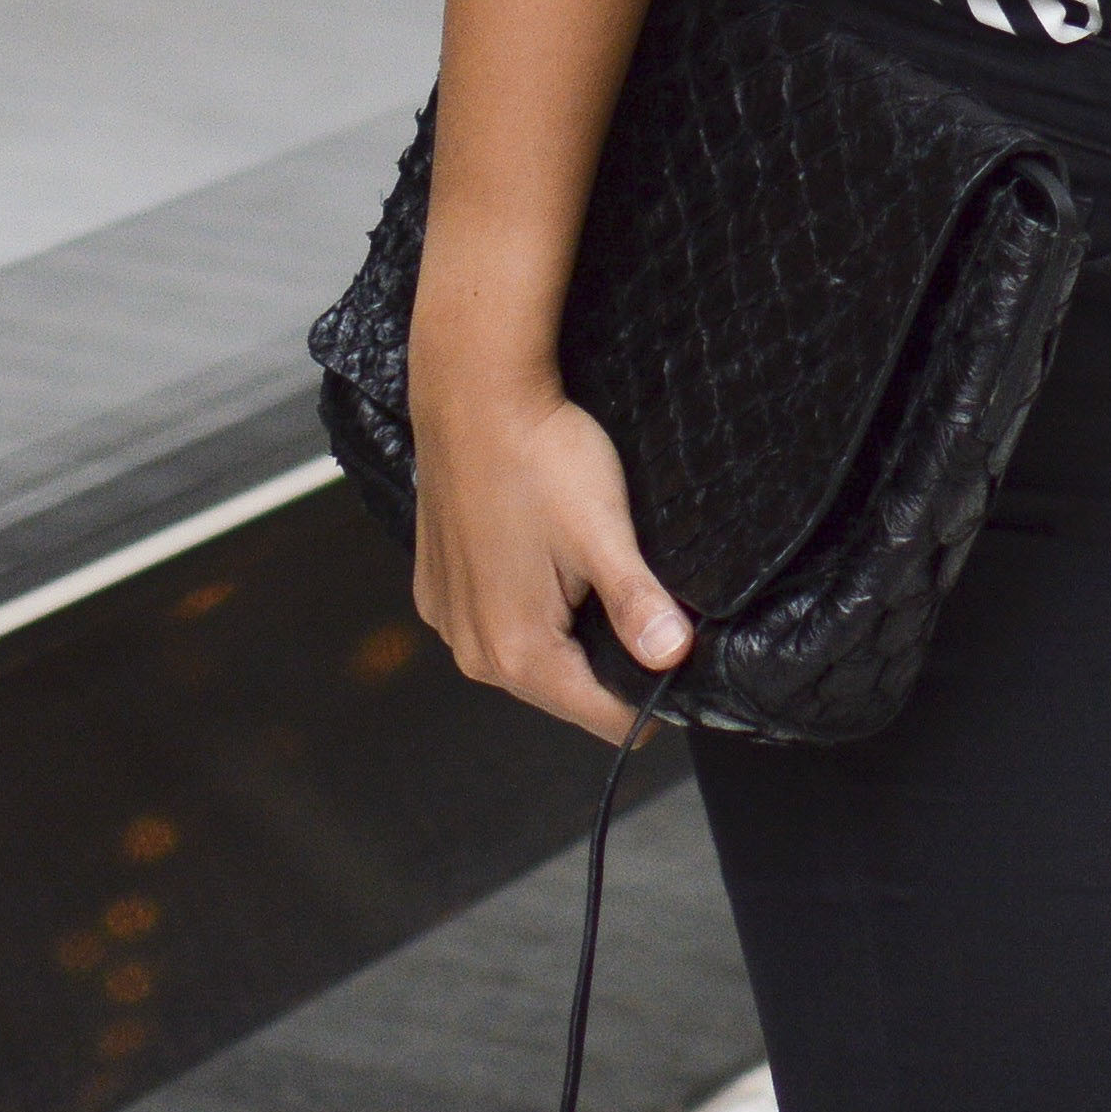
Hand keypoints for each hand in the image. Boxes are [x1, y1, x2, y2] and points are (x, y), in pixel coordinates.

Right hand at [410, 363, 692, 745]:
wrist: (472, 392)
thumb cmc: (539, 456)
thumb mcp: (604, 531)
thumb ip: (638, 603)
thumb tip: (675, 658)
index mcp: (516, 649)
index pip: (604, 718)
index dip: (650, 694)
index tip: (673, 653)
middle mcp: (472, 649)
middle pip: (564, 692)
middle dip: (605, 662)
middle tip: (630, 596)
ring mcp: (448, 619)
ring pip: (529, 660)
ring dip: (563, 635)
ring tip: (584, 572)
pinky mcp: (435, 589)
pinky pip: (492, 624)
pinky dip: (523, 608)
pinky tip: (539, 559)